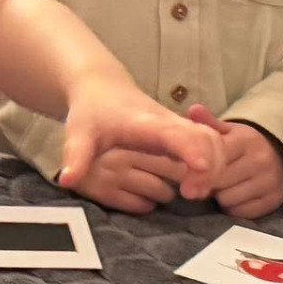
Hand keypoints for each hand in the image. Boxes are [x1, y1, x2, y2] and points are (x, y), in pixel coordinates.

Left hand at [58, 76, 222, 201]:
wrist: (101, 89)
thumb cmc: (92, 111)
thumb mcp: (79, 133)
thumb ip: (76, 156)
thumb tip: (67, 180)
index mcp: (147, 123)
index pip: (176, 133)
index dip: (192, 150)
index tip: (200, 169)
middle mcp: (170, 123)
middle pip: (206, 138)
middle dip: (210, 166)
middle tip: (191, 194)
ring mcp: (179, 128)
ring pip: (214, 141)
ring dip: (215, 167)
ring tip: (193, 192)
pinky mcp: (183, 134)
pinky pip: (211, 145)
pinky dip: (214, 164)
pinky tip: (197, 184)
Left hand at [188, 106, 282, 219]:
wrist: (279, 156)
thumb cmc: (244, 145)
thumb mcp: (228, 130)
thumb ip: (208, 123)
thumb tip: (193, 109)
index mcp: (245, 140)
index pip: (214, 159)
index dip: (198, 170)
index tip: (188, 176)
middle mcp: (260, 160)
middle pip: (218, 182)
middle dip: (207, 184)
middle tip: (206, 181)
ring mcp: (269, 181)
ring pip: (227, 199)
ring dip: (220, 197)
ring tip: (223, 187)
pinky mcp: (273, 200)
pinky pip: (240, 212)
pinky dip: (233, 208)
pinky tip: (235, 197)